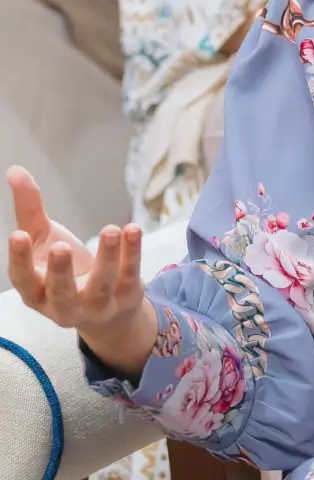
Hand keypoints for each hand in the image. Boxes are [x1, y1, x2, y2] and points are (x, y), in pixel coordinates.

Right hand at [6, 166, 157, 375]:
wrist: (105, 309)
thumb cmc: (65, 270)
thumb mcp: (45, 240)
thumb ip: (30, 210)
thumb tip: (14, 170)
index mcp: (36, 292)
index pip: (23, 280)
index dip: (20, 260)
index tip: (18, 235)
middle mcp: (64, 305)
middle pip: (61, 292)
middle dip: (60, 271)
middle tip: (61, 246)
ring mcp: (97, 306)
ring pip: (101, 285)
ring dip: (106, 258)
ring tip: (110, 230)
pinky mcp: (126, 298)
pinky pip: (130, 275)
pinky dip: (132, 253)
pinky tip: (132, 230)